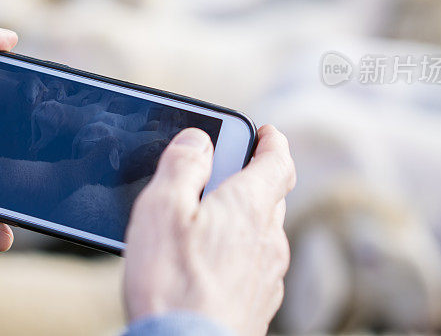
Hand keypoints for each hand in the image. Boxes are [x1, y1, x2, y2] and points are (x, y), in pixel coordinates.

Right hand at [124, 125, 295, 335]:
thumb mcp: (162, 208)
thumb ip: (182, 165)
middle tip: (227, 172)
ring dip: (245, 219)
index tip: (267, 133)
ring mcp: (267, 277)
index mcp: (249, 206)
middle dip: (253, 178)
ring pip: (264, 233)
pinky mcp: (258, 307)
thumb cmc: (172, 284)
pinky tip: (212, 265)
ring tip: (211, 220)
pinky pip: (255, 266)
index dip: (273, 142)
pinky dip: (239, 254)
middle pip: (272, 196)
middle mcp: (269, 240)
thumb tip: (198, 140)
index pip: (278, 161)